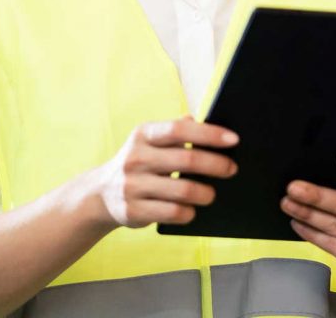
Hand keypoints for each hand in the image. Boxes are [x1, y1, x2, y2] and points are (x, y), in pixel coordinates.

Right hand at [93, 116, 238, 229]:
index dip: (209, 133)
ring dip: (205, 193)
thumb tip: (206, 122)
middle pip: (186, 159)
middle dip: (216, 164)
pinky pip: (171, 213)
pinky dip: (188, 212)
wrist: (101, 193)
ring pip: (182, 190)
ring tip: (213, 194)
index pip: (180, 129)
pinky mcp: (132, 211)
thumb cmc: (141, 161)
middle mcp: (136, 157)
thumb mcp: (152, 140)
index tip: (234, 139)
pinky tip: (194, 210)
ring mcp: (132, 185)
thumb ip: (178, 129)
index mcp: (144, 134)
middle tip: (232, 169)